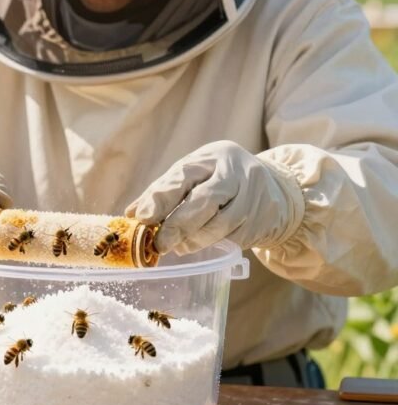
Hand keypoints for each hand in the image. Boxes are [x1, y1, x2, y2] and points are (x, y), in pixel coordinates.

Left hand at [126, 141, 302, 253]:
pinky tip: (201, 244)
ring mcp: (254, 196)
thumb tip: (130, 215)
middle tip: (159, 244)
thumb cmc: (218, 181)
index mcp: (212, 157)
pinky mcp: (263, 219)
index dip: (162, 198)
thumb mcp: (193, 176)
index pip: (184, 175)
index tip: (143, 218)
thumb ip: (162, 192)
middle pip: (205, 200)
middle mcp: (236, 172)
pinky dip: (212, 244)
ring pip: (220, 224)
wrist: (275, 188)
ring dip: (194, 240)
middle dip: (178, 225)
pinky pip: (233, 238)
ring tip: (179, 247)